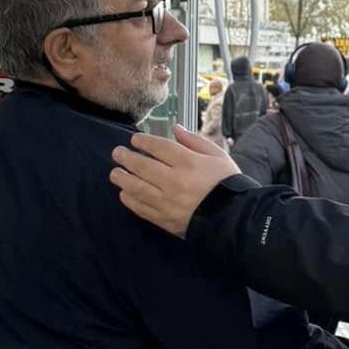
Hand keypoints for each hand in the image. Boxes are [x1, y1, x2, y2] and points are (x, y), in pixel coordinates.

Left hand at [110, 127, 238, 235]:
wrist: (233, 218)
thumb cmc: (227, 183)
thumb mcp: (218, 156)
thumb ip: (195, 141)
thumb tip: (175, 129)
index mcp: (189, 163)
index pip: (158, 148)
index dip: (143, 142)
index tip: (134, 139)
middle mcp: (174, 181)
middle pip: (142, 166)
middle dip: (126, 158)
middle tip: (117, 153)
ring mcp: (167, 202)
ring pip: (136, 188)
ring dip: (122, 179)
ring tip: (115, 173)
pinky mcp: (165, 219)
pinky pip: (141, 208)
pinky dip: (130, 200)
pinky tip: (124, 194)